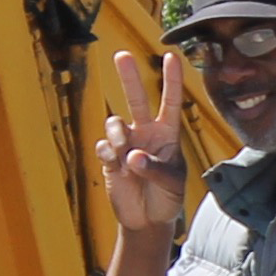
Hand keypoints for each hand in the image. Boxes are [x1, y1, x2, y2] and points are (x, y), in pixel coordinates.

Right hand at [96, 52, 186, 234]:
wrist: (147, 220)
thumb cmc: (168, 198)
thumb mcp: (172, 184)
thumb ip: (155, 168)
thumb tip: (132, 156)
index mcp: (168, 134)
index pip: (171, 102)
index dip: (171, 79)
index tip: (171, 56)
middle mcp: (146, 134)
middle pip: (136, 99)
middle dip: (128, 77)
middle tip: (121, 54)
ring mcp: (126, 145)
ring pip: (115, 123)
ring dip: (117, 135)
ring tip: (124, 154)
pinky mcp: (110, 159)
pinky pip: (103, 146)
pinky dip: (108, 154)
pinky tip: (116, 167)